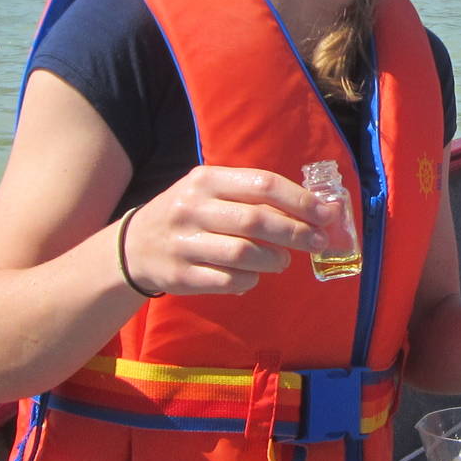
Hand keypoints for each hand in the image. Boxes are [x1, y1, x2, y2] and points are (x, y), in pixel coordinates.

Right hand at [122, 165, 330, 297]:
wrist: (133, 246)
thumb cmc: (189, 214)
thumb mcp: (211, 191)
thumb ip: (256, 195)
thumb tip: (316, 207)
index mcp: (206, 180)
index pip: (263, 184)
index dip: (300, 200)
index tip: (327, 214)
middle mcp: (192, 208)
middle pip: (257, 220)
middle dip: (296, 232)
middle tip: (317, 242)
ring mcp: (184, 243)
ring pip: (244, 253)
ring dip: (274, 259)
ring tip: (283, 261)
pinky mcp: (181, 275)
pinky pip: (228, 280)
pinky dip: (250, 280)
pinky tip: (255, 276)